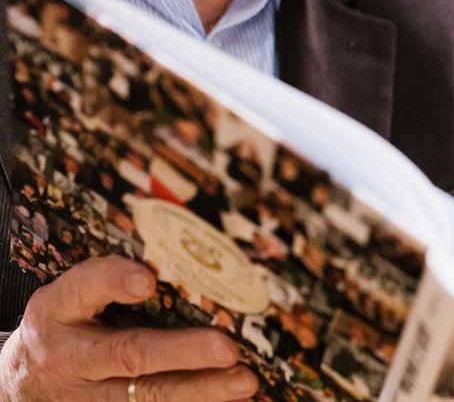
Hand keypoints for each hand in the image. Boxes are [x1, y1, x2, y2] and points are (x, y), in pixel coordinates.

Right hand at [0, 256, 258, 400]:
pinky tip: (227, 398)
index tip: (148, 279)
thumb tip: (182, 254)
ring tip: (243, 380)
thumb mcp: (72, 294)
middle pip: (128, 354)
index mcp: (57, 310)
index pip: (84, 288)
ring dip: (200, 390)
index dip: (114, 281)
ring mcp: (84, 396)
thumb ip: (111, 277)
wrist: (21, 380)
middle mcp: (69, 355)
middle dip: (182, 353)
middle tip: (228, 347)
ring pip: (146, 396)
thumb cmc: (65, 323)